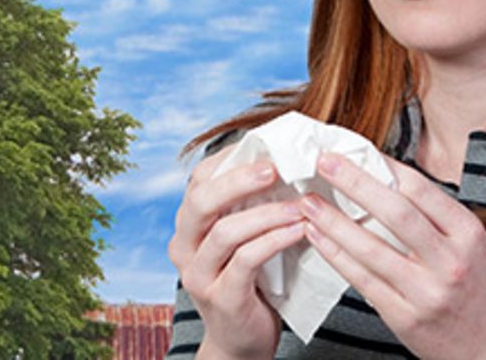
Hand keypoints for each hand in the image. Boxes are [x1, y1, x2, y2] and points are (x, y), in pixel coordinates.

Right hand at [168, 148, 304, 358]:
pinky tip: (300, 230)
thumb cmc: (250, 282)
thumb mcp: (244, 239)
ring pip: (226, 231)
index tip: (266, 146)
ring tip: (302, 204)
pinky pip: (247, 260)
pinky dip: (275, 240)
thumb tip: (290, 161)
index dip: (230, 159)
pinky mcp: (221, 296)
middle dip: (240, 179)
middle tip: (276, 168)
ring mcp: (198, 274)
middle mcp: (183, 247)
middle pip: (202, 200)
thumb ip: (252, 207)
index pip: (199, 179)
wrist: (241, 342)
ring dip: (268, 212)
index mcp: (188, 225)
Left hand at [298, 154, 485, 359]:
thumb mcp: (474, 243)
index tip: (355, 149)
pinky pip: (363, 280)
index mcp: (468, 234)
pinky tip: (318, 237)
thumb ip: (436, 216)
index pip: (420, 189)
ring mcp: (426, 292)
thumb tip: (385, 178)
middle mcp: (450, 261)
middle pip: (395, 212)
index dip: (383, 166)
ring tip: (308, 202)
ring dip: (334, 222)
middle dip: (354, 183)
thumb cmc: (481, 289)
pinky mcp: (405, 317)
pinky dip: (336, 256)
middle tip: (324, 162)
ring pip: (371, 248)